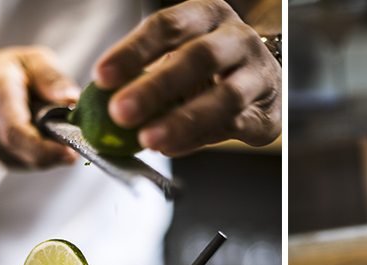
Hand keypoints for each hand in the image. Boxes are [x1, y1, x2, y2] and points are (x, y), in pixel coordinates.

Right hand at [0, 47, 79, 168]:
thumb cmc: (3, 72)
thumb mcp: (31, 60)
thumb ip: (51, 77)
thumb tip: (71, 98)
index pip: (15, 132)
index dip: (44, 148)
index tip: (70, 152)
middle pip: (26, 154)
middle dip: (58, 152)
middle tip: (76, 140)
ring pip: (32, 162)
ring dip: (52, 151)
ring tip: (55, 127)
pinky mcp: (1, 158)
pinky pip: (30, 164)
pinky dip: (44, 154)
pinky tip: (44, 135)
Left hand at [92, 0, 280, 156]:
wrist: (262, 82)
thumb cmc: (207, 68)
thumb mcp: (175, 57)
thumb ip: (142, 77)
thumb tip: (96, 106)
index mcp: (206, 14)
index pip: (168, 26)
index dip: (133, 51)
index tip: (102, 76)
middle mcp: (237, 38)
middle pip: (198, 58)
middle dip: (155, 87)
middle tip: (120, 112)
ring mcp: (258, 74)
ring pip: (224, 96)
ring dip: (182, 120)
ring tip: (148, 139)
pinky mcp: (269, 111)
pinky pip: (234, 126)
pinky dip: (199, 138)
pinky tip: (172, 147)